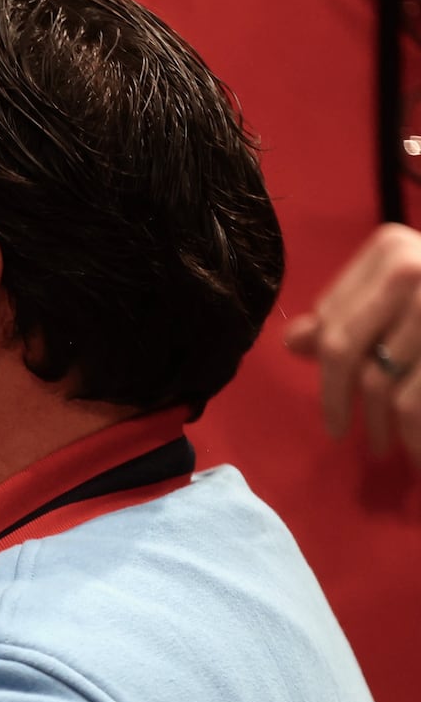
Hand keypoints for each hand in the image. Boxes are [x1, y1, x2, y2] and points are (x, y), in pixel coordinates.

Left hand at [284, 223, 420, 465]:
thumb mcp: (404, 290)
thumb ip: (351, 313)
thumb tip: (293, 342)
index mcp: (390, 250)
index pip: (331, 324)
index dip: (325, 370)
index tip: (332, 400)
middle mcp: (413, 268)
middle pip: (345, 354)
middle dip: (338, 404)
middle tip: (341, 435)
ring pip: (383, 385)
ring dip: (382, 427)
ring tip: (386, 448)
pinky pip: (416, 403)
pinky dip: (414, 436)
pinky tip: (416, 451)